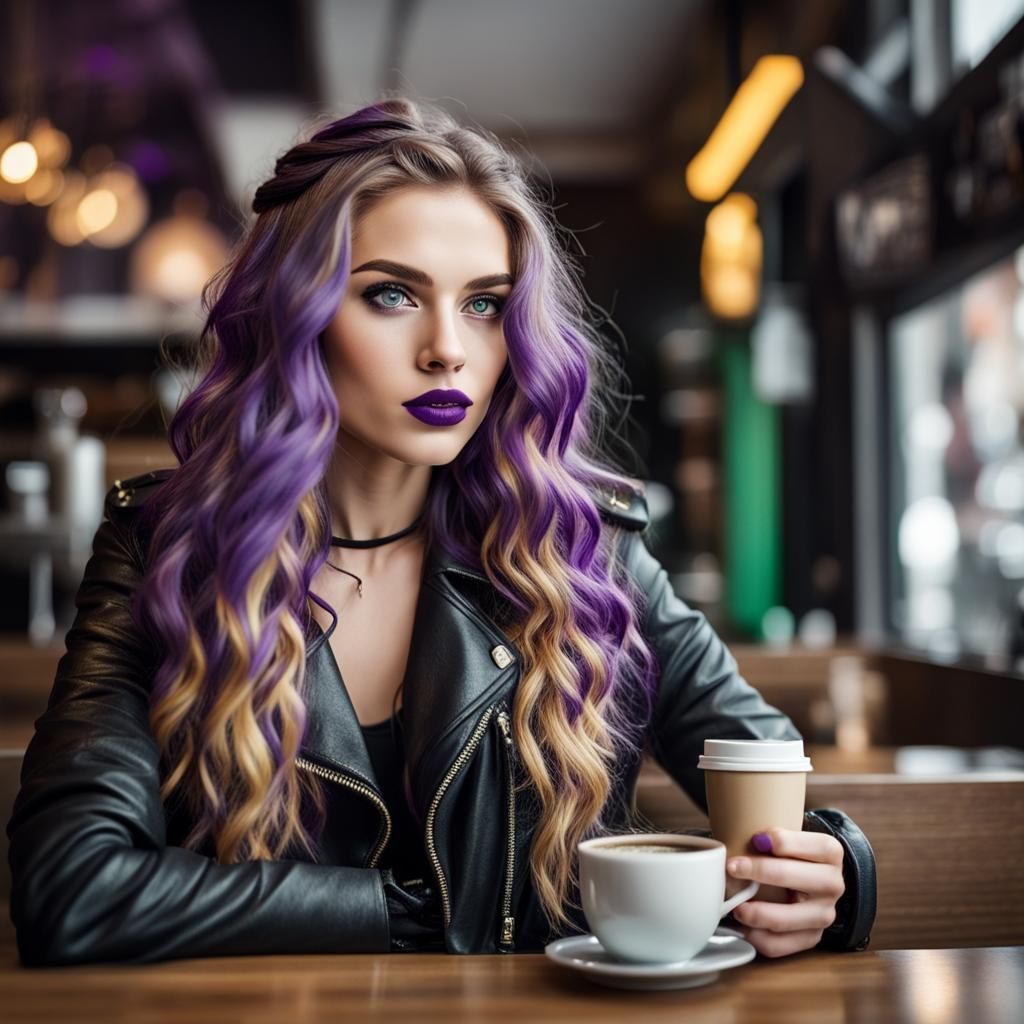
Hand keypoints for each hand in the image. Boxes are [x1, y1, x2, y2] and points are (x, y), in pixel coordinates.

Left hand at [725, 827, 844, 957]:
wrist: (806, 878)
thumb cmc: (789, 853)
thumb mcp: (787, 837)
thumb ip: (770, 836)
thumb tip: (745, 841)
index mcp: (830, 852)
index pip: (809, 845)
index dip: (781, 840)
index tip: (755, 839)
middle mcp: (833, 884)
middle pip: (794, 877)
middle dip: (759, 871)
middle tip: (731, 867)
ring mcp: (824, 914)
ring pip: (786, 918)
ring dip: (755, 913)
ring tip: (735, 906)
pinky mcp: (812, 938)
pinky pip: (780, 944)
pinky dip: (757, 937)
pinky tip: (743, 926)